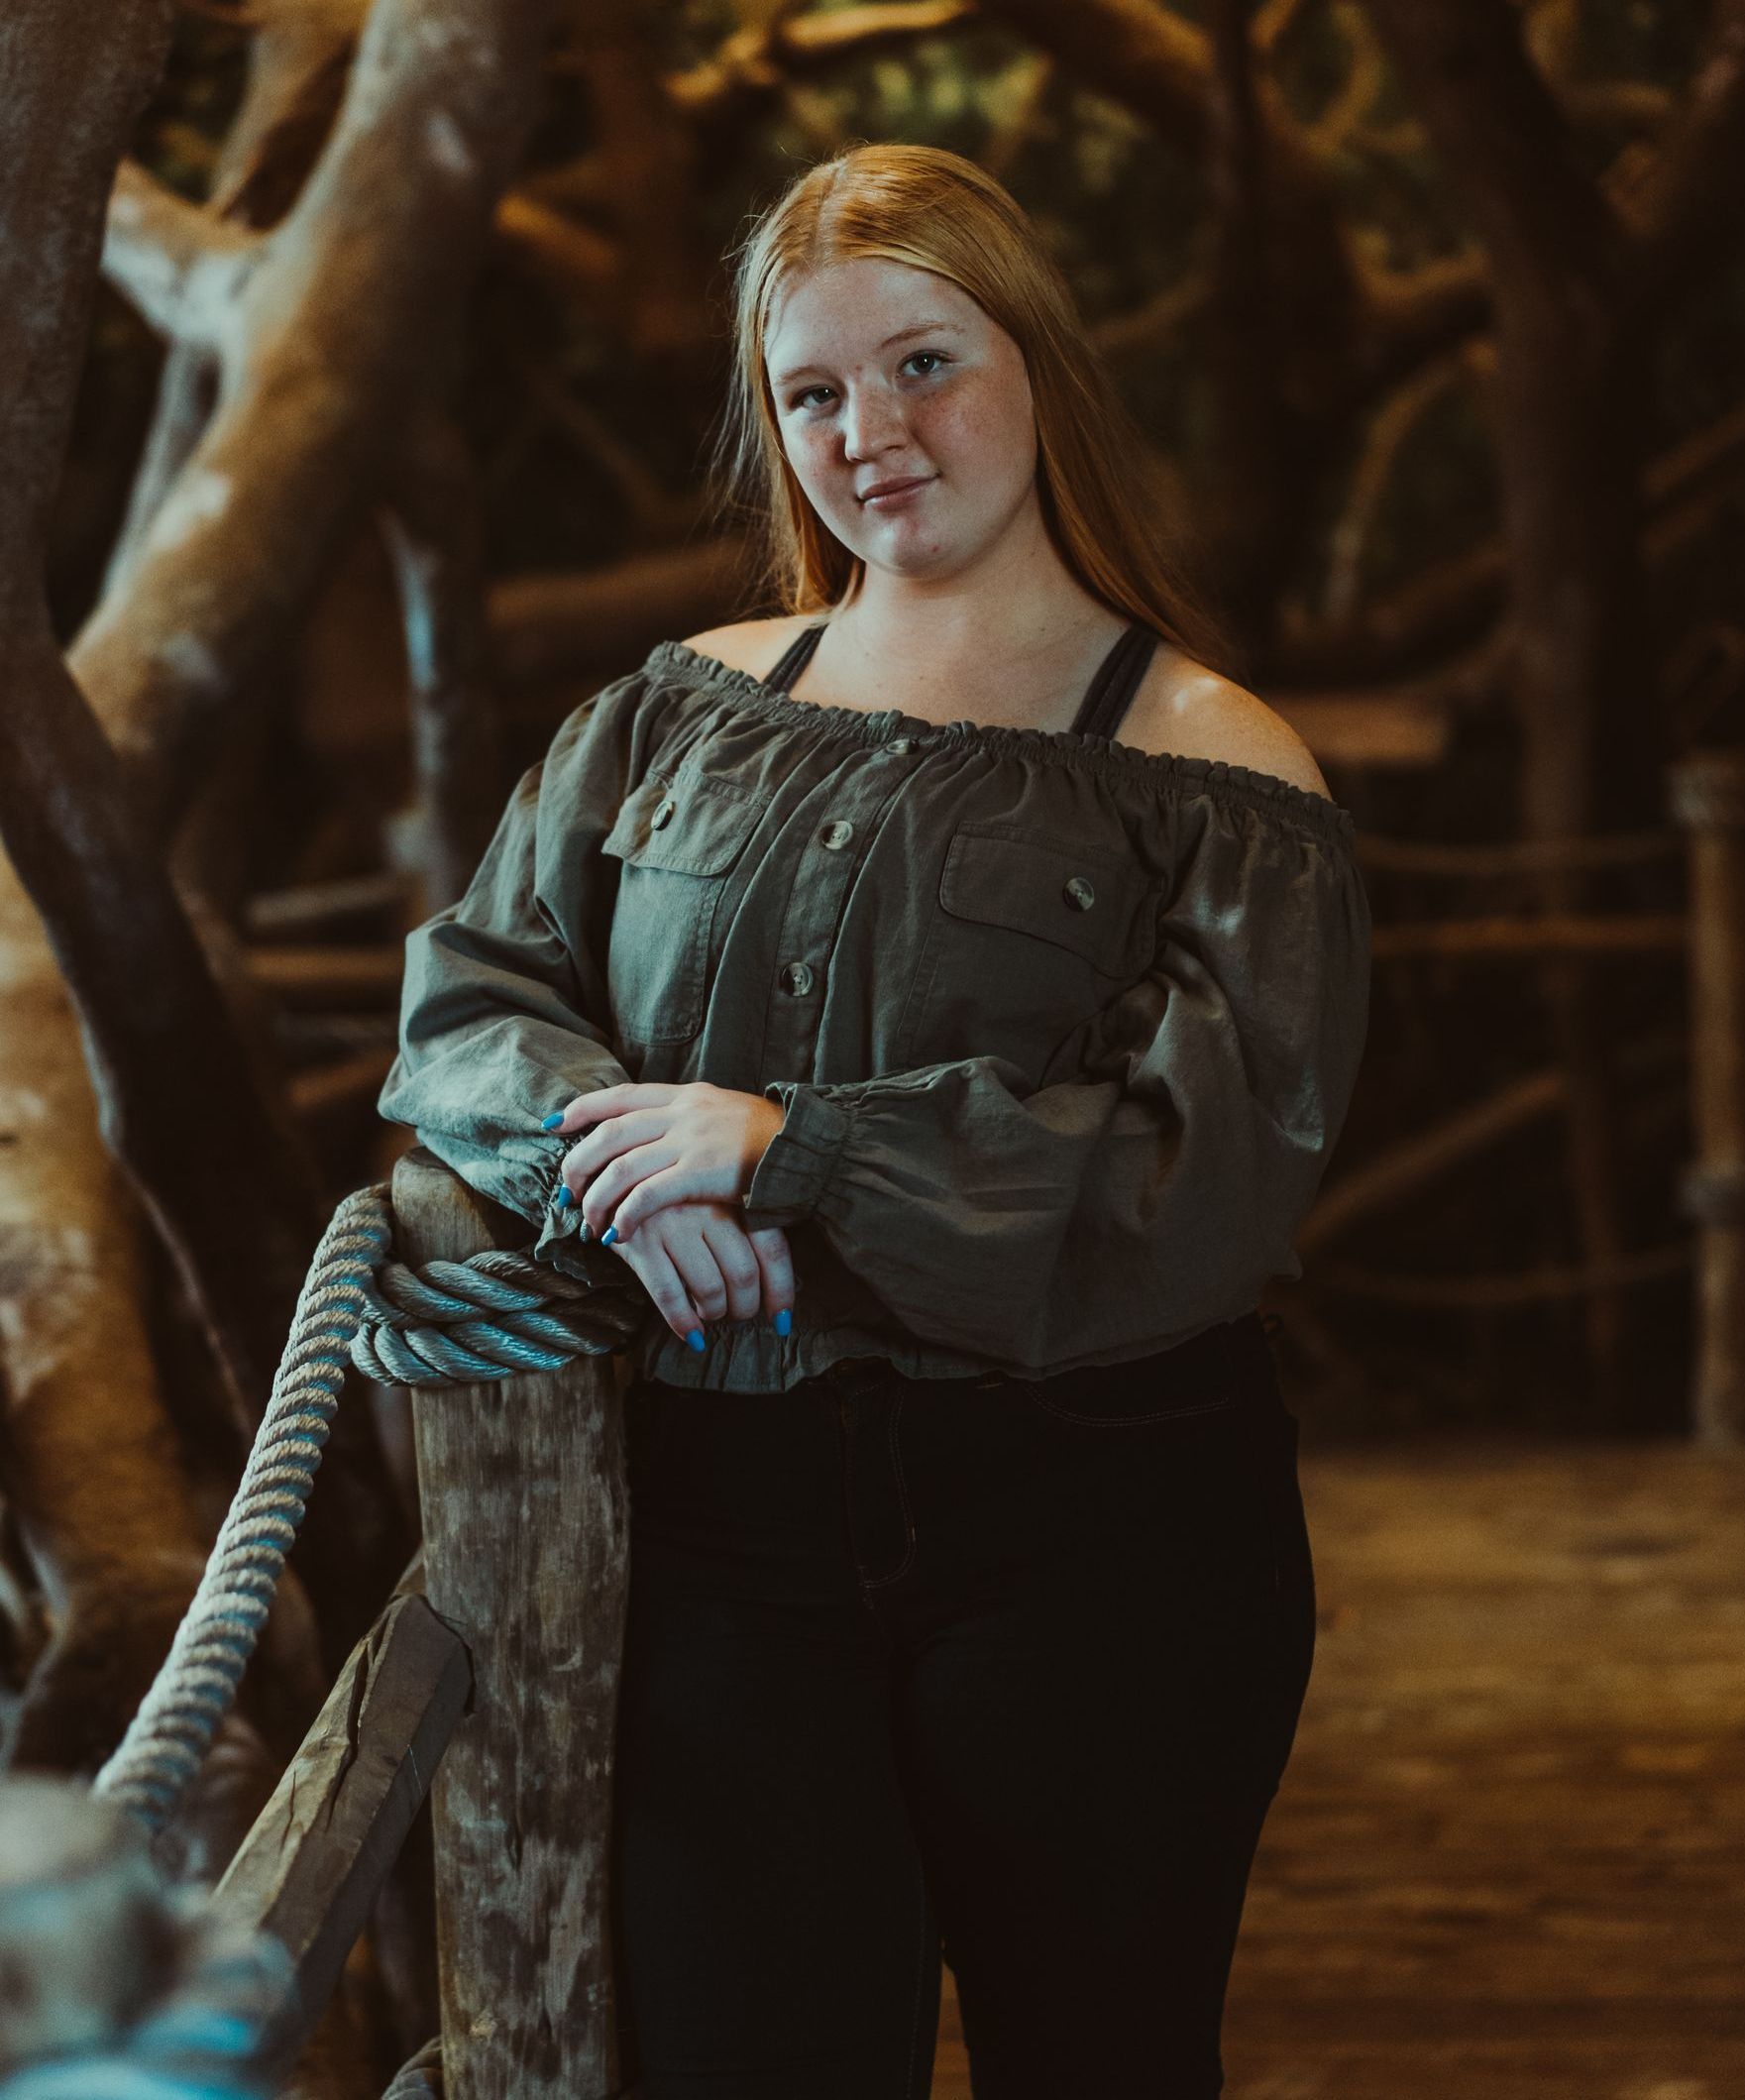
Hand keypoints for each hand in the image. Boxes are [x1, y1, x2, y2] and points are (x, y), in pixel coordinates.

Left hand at [545, 1081, 785, 1244]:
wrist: (804, 1147)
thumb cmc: (768, 1138)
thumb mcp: (722, 1110)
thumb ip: (688, 1116)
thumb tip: (657, 1130)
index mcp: (684, 1096)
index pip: (621, 1096)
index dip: (583, 1109)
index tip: (556, 1124)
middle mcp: (681, 1113)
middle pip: (609, 1133)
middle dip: (579, 1163)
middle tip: (566, 1191)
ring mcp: (690, 1142)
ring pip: (621, 1167)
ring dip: (596, 1197)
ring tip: (589, 1221)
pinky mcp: (700, 1174)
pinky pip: (647, 1195)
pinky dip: (625, 1214)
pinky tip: (617, 1233)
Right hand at [603, 1197, 795, 1347]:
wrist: (616, 1176)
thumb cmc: (675, 1197)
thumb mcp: (713, 1200)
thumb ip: (743, 1229)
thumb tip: (771, 1288)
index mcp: (733, 1196)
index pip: (771, 1249)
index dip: (781, 1290)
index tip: (782, 1318)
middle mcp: (707, 1207)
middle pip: (744, 1274)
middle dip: (745, 1307)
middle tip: (739, 1313)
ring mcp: (674, 1224)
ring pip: (710, 1288)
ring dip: (716, 1313)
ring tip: (712, 1314)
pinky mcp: (642, 1241)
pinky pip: (669, 1294)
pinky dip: (683, 1322)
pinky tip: (692, 1334)